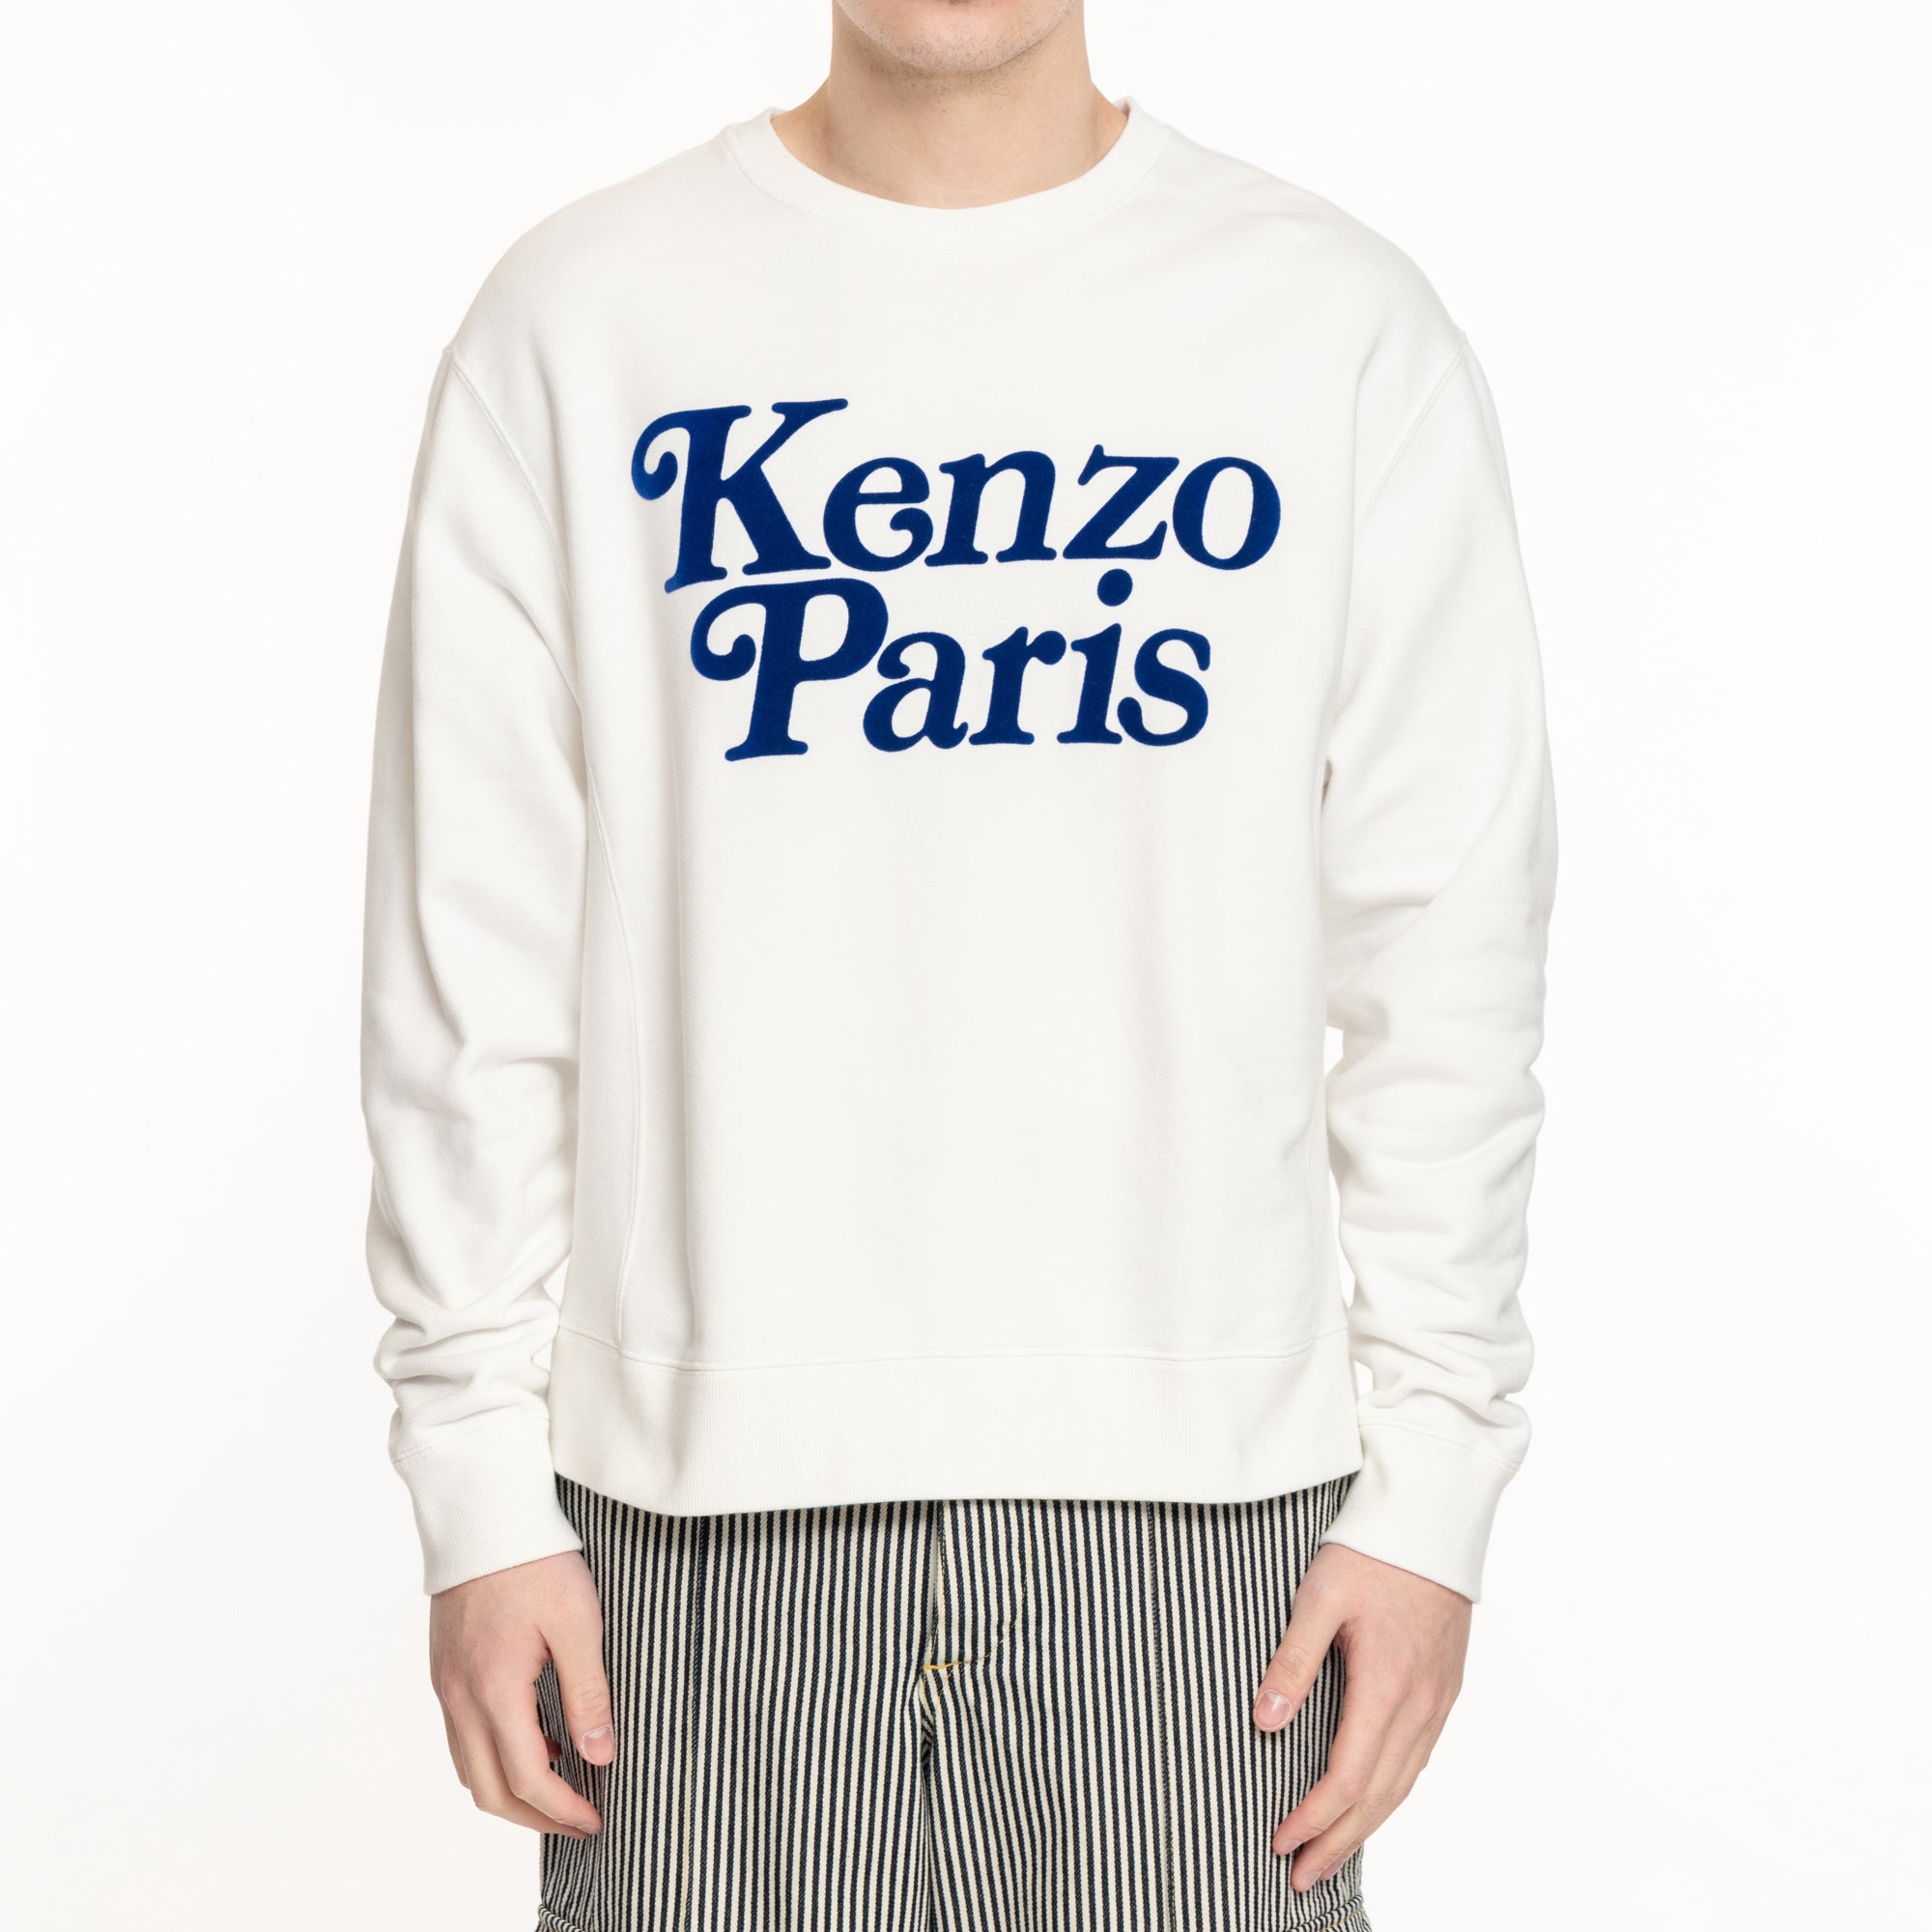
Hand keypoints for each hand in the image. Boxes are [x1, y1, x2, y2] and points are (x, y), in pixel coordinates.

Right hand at [429, 1550, 615, 1837]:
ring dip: (510, 1790)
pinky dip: (493, 1757)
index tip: (596, 1820)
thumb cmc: (538, 1559)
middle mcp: (460, 1696)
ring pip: (469, 1768)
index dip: (562, 1809)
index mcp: (493, 1689)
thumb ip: (589, 1692)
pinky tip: (533, 1739)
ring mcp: (446, 1685)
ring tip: (560, 1787)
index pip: (526, 1778)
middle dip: (535, 1817)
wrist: (485, 1514)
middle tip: (579, 1822)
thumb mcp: (578, 1622)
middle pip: (489, 1790)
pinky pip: (461, 1737)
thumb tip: (599, 1756)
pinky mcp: (445, 1670)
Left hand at [1251, 1542, 1470, 1888]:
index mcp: (1388, 1685)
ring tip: (1330, 1854)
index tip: (1279, 1843)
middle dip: (1337, 1842)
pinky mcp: (1445, 1685)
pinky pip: (1418, 1757)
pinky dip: (1391, 1792)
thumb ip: (1292, 1662)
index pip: (1347, 1777)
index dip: (1313, 1818)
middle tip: (1299, 1878)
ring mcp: (1439, 1697)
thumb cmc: (1369, 1548)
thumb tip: (1263, 1725)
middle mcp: (1421, 1703)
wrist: (1432, 1514)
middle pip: (1378, 1796)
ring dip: (1366, 1825)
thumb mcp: (1318, 1597)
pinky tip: (1371, 1800)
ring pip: (1403, 1782)